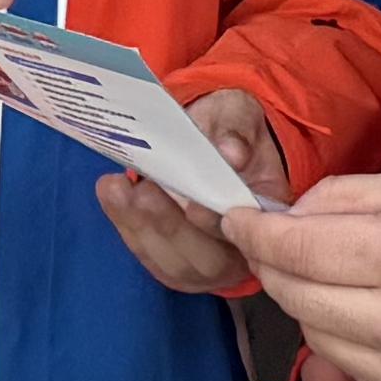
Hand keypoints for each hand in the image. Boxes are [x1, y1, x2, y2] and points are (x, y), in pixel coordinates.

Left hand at [100, 88, 285, 290]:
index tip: (192, 206)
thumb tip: (232, 153)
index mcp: (268, 217)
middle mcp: (243, 251)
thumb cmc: (229, 128)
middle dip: (170, 228)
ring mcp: (208, 263)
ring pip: (175, 266)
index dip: (217, 224)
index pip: (247, 236)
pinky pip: (151, 258)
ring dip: (140, 229)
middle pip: (208, 261)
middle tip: (142, 192)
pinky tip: (111, 195)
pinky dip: (127, 228)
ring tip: (115, 189)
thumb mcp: (239, 114)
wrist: (211, 137)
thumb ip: (237, 129)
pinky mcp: (177, 263)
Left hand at [226, 170, 380, 380]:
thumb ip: (350, 197)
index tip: (236, 217)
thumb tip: (290, 214)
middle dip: (274, 265)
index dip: (256, 231)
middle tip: (273, 242)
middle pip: (296, 297)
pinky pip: (353, 370)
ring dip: (308, 303)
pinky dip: (346, 338)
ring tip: (329, 275)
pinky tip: (369, 314)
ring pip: (316, 338)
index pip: (296, 248)